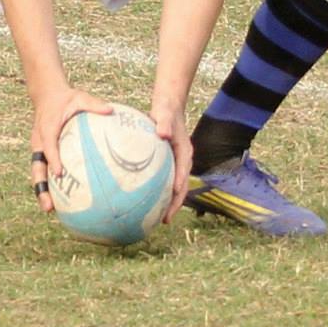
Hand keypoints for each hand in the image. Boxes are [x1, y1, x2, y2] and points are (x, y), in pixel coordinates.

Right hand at [28, 86, 113, 212]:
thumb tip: (111, 109)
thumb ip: (94, 104)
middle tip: (48, 206)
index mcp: (47, 130)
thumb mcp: (80, 97)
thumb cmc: (66, 97)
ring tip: (51, 210)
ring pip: (38, 174)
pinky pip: (45, 170)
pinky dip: (50, 184)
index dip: (53, 160)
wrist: (47, 95)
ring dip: (43, 191)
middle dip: (41, 188)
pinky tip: (63, 198)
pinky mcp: (42, 153)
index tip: (59, 173)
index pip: (48, 147)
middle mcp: (39, 143)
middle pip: (37, 169)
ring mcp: (39, 149)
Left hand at [151, 99, 192, 218]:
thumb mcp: (165, 113)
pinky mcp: (167, 163)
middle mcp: (183, 160)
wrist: (169, 105)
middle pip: (181, 186)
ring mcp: (176, 162)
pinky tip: (143, 200)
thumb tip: (163, 133)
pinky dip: (158, 191)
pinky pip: (164, 180)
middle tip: (165, 221)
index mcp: (185, 152)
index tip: (172, 203)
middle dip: (174, 204)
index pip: (183, 174)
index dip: (179, 190)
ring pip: (174, 186)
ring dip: (167, 202)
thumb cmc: (166, 109)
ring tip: (156, 219)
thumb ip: (164, 123)